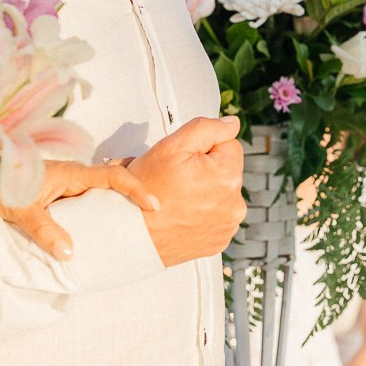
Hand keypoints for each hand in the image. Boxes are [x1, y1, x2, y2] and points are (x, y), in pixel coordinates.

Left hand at [0, 159, 157, 258]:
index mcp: (72, 174)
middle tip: (152, 222)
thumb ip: (45, 229)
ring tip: (130, 232)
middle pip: (114, 186)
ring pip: (99, 197)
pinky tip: (97, 235)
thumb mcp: (22, 208)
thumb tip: (69, 252)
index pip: (114, 176)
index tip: (153, 205)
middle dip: (134, 200)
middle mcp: (74, 178)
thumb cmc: (0, 180)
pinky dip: (96, 217)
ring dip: (115, 210)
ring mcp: (67, 186)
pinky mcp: (59, 196)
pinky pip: (85, 205)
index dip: (136, 188)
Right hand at [127, 115, 245, 265]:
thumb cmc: (146, 192)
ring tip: (177, 198)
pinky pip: (215, 216)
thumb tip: (232, 124)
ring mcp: (227, 226)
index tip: (183, 161)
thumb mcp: (172, 147)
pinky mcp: (218, 241)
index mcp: (229, 178)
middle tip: (176, 179)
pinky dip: (201, 213)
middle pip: (225, 171)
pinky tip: (181, 214)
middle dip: (205, 170)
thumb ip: (207, 128)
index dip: (203, 147)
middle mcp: (235, 206)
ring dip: (204, 192)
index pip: (229, 145)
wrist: (131, 234)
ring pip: (221, 194)